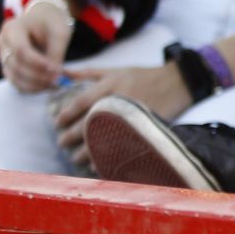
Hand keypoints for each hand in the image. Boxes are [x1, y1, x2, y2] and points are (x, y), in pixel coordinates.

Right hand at [0, 1, 75, 92]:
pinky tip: (46, 86)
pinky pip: (15, 81)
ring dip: (34, 85)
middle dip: (37, 76)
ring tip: (54, 84)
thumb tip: (55, 75)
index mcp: (12, 28)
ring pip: (13, 76)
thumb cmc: (51, 23)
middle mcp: (2, 42)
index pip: (20, 50)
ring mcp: (2, 55)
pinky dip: (30, 87)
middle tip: (58, 81)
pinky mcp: (7, 66)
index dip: (37, 63)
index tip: (55, 70)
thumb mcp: (59, 33)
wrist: (43, 19)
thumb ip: (56, 53)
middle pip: (15, 65)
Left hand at [53, 65, 193, 168]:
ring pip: (104, 138)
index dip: (66, 114)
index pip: (82, 102)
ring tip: (75, 158)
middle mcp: (119, 101)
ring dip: (86, 150)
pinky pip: (122, 145)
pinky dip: (109, 157)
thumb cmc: (144, 75)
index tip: (57, 123)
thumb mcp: (117, 70)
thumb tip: (63, 72)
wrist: (177, 82)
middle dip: (72, 135)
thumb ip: (89, 73)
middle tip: (61, 143)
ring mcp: (132, 116)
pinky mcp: (143, 127)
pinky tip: (98, 163)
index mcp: (111, 85)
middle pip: (89, 122)